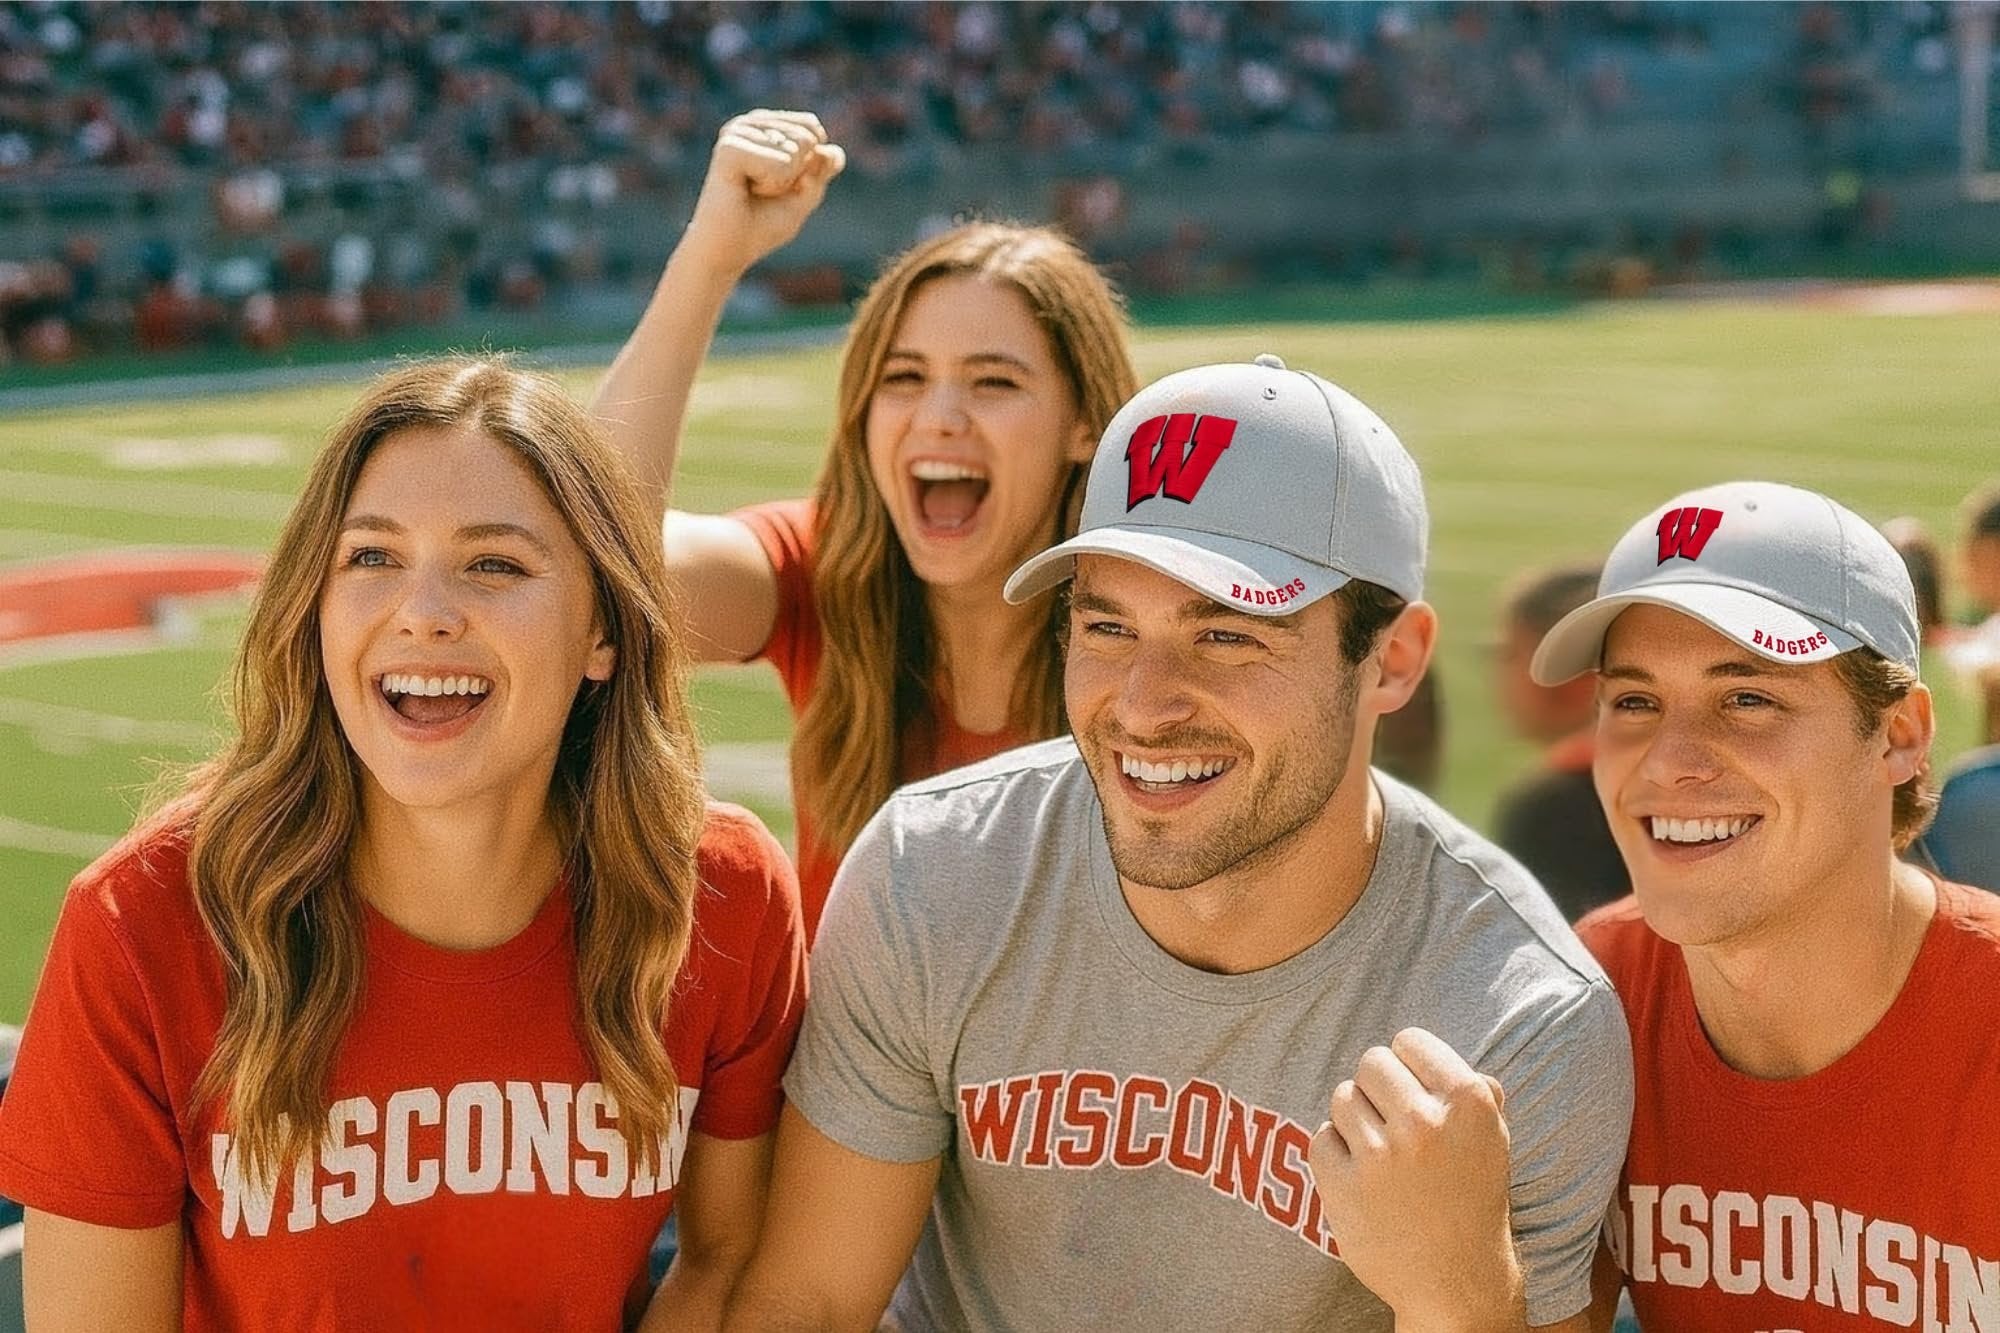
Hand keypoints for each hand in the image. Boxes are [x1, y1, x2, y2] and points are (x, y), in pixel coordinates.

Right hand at [683, 109, 845, 275]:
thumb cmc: (760, 226)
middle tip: (762, 192)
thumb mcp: (802, 197)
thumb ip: (821, 172)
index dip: (808, 168)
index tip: (777, 186)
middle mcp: (749, 124)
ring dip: (782, 182)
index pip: (813, 130)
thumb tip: (832, 152)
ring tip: (751, 192)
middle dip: (796, 175)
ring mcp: (736, 132)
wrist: (728, 251)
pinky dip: (772, 185)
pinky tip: (745, 190)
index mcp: (763, 127)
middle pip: (808, 138)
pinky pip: (781, 164)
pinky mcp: (729, 147)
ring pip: (797, 149)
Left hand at [1308, 1028, 1523, 1330]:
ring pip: (1342, 1098)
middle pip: (1370, 1063)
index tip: (1414, 1093)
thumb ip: (1477, 1093)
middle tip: (1394, 1127)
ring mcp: (1381, 1156)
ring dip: (1356, 1123)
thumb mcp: (1493, 1141)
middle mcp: (1425, 1123)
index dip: (1408, 1065)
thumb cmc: (1472, 1202)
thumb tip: (1447, 1061)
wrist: (1455, 1282)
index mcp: (1469, 1102)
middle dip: (1378, 1091)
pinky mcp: (1343, 1185)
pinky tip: (1362, 1181)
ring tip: (1382, 1158)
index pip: (1409, 1041)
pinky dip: (1335, 1157)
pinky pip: (1321, 1138)